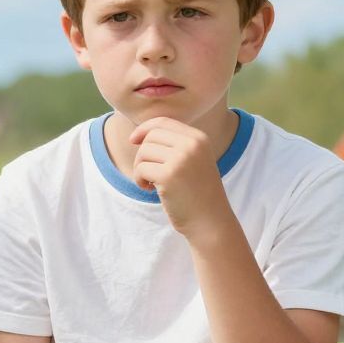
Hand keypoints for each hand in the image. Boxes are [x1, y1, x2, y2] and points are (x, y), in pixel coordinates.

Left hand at [128, 117, 231, 236]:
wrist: (210, 221)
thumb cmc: (195, 192)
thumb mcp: (191, 160)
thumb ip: (172, 144)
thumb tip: (137, 134)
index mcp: (199, 138)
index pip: (163, 121)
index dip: (144, 129)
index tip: (133, 140)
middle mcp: (192, 145)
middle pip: (150, 136)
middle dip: (143, 154)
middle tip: (149, 172)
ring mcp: (181, 159)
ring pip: (143, 152)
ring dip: (140, 168)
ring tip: (151, 182)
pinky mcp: (169, 175)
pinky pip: (140, 168)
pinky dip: (140, 180)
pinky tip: (150, 189)